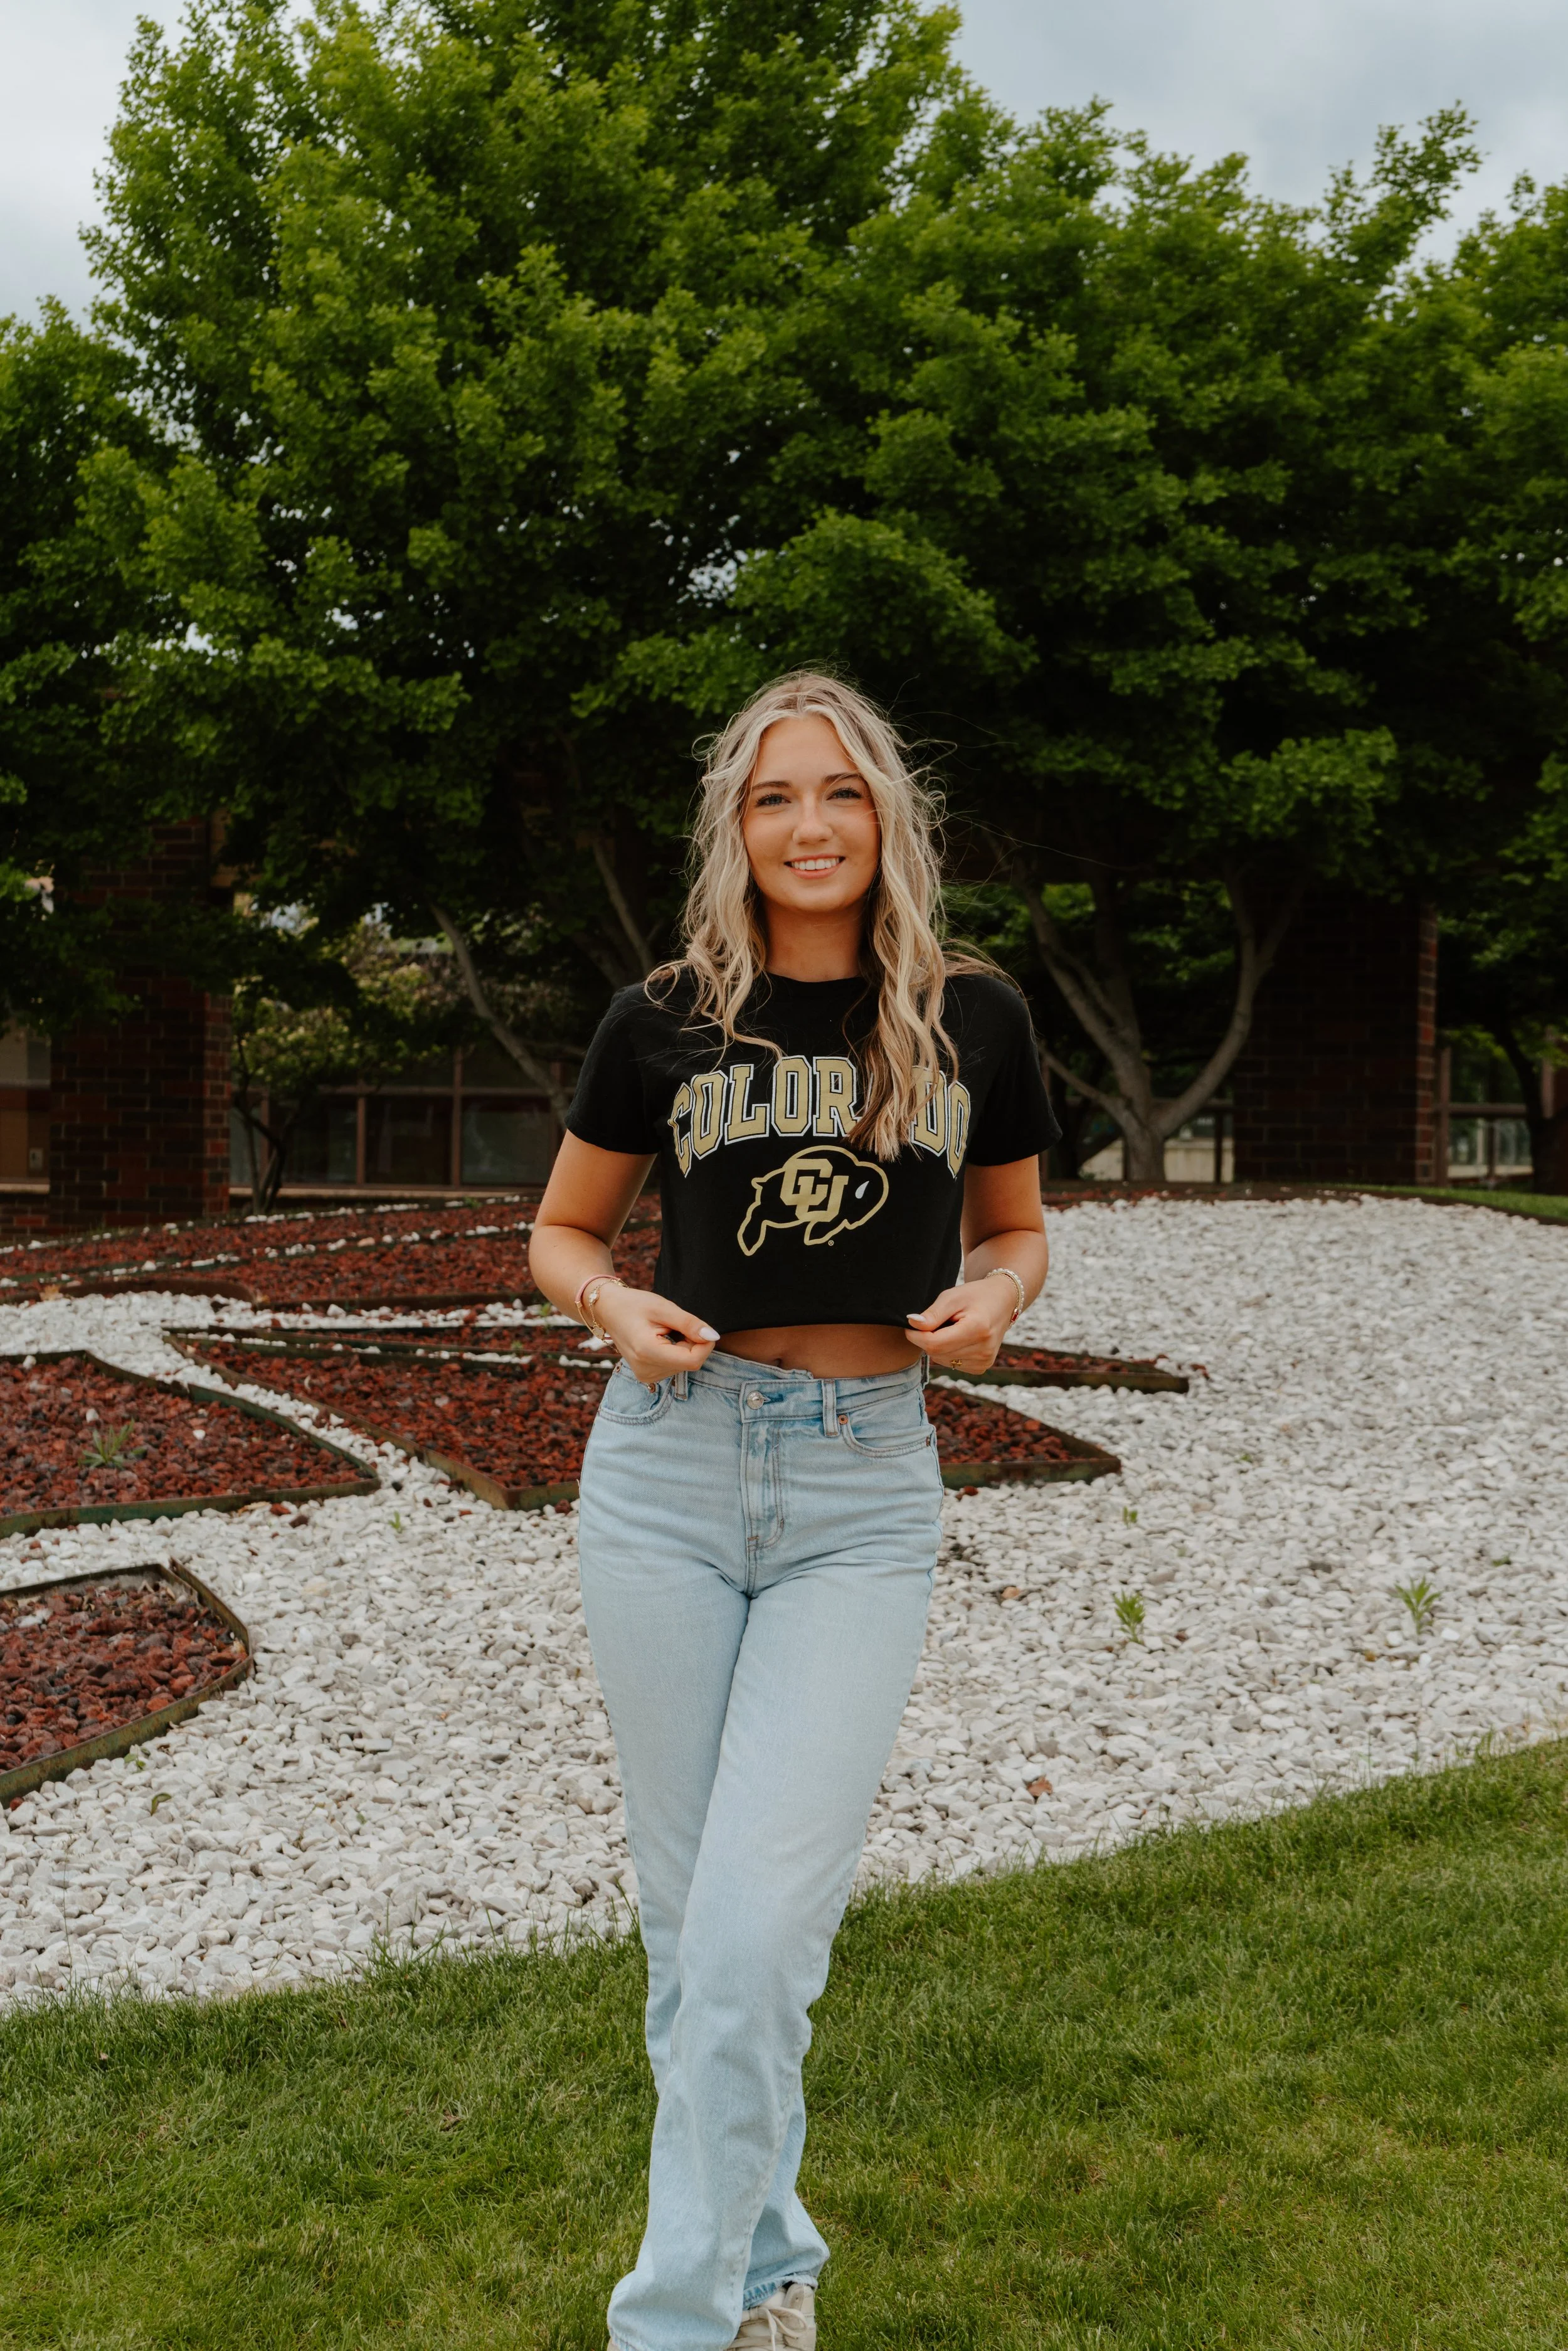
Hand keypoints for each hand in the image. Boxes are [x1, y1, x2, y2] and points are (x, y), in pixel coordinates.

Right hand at [594, 1285, 719, 1386]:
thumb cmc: (634, 1304)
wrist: (608, 1310)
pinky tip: (661, 1339)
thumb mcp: (663, 1308)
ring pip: (684, 1365)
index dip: (705, 1344)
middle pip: (689, 1363)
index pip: (693, 1360)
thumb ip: (689, 1324)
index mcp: (647, 1353)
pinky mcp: (647, 1376)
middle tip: (675, 1324)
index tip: (701, 1327)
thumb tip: (713, 1337)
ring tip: (664, 1331)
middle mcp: (646, 1370)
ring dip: (683, 1347)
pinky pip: (675, 1366)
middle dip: (692, 1343)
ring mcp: (645, 1376)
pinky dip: (676, 1352)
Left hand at [905, 1274, 1015, 1373]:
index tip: (912, 1324)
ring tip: (952, 1328)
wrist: (1002, 1301)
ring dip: (938, 1345)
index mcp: (978, 1329)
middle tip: (938, 1321)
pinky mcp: (982, 1367)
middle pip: (936, 1353)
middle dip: (928, 1338)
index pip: (935, 1344)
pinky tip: (958, 1338)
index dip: (917, 1336)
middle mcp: (984, 1350)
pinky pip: (951, 1364)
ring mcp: (984, 1361)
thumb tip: (913, 1324)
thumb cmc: (975, 1296)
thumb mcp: (952, 1297)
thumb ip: (932, 1313)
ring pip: (941, 1360)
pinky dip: (948, 1352)